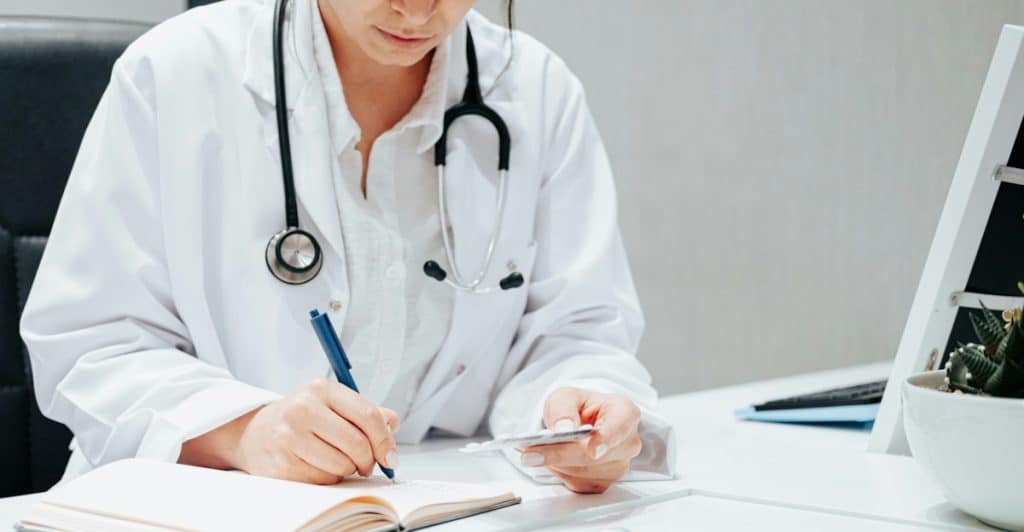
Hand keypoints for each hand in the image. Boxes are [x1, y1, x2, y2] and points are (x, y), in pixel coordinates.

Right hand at [180, 378, 399, 483]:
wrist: (255, 432)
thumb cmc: (301, 418)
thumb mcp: (332, 404)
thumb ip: (365, 411)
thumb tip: (393, 422)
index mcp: (321, 389)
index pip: (368, 415)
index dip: (385, 440)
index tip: (390, 455)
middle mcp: (303, 409)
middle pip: (357, 444)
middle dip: (369, 460)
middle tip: (366, 463)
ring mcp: (289, 437)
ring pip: (342, 465)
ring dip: (348, 470)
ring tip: (337, 460)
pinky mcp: (281, 464)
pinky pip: (323, 480)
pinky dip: (328, 478)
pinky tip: (319, 466)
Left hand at [519, 387, 641, 493]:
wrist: (580, 423)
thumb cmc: (579, 408)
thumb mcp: (565, 396)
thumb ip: (563, 409)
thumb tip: (564, 429)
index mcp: (624, 413)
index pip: (620, 428)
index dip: (606, 440)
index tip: (591, 448)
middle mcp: (627, 443)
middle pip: (594, 456)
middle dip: (561, 454)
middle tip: (531, 452)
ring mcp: (618, 466)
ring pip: (582, 472)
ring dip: (556, 464)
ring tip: (536, 451)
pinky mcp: (603, 482)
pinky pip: (577, 484)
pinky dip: (559, 473)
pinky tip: (552, 459)